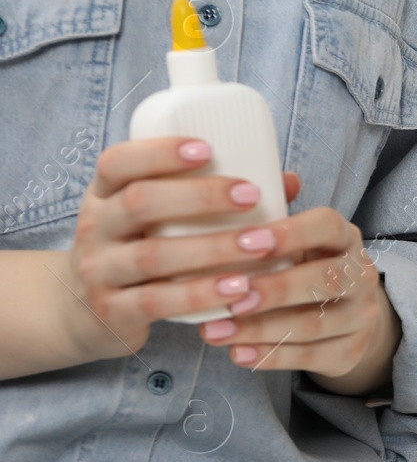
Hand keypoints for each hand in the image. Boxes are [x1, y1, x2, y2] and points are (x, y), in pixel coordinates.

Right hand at [65, 137, 302, 360]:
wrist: (84, 313)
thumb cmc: (140, 250)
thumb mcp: (157, 219)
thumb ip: (211, 198)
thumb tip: (288, 181)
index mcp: (105, 194)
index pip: (118, 162)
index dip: (160, 151)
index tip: (208, 148)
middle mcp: (95, 227)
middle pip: (140, 202)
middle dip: (200, 196)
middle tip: (252, 194)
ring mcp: (100, 271)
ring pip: (153, 256)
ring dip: (213, 248)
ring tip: (262, 244)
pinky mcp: (112, 311)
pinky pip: (157, 302)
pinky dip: (201, 295)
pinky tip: (239, 290)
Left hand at [196, 199, 399, 394]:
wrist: (351, 317)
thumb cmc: (308, 266)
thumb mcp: (298, 238)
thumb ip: (279, 211)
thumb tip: (279, 178)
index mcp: (345, 237)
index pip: (327, 226)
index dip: (290, 233)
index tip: (248, 241)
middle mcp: (361, 275)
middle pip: (324, 280)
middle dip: (274, 289)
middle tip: (229, 294)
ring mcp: (360, 316)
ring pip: (313, 324)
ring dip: (260, 329)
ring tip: (214, 331)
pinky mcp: (351, 351)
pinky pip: (310, 357)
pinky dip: (270, 357)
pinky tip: (236, 354)